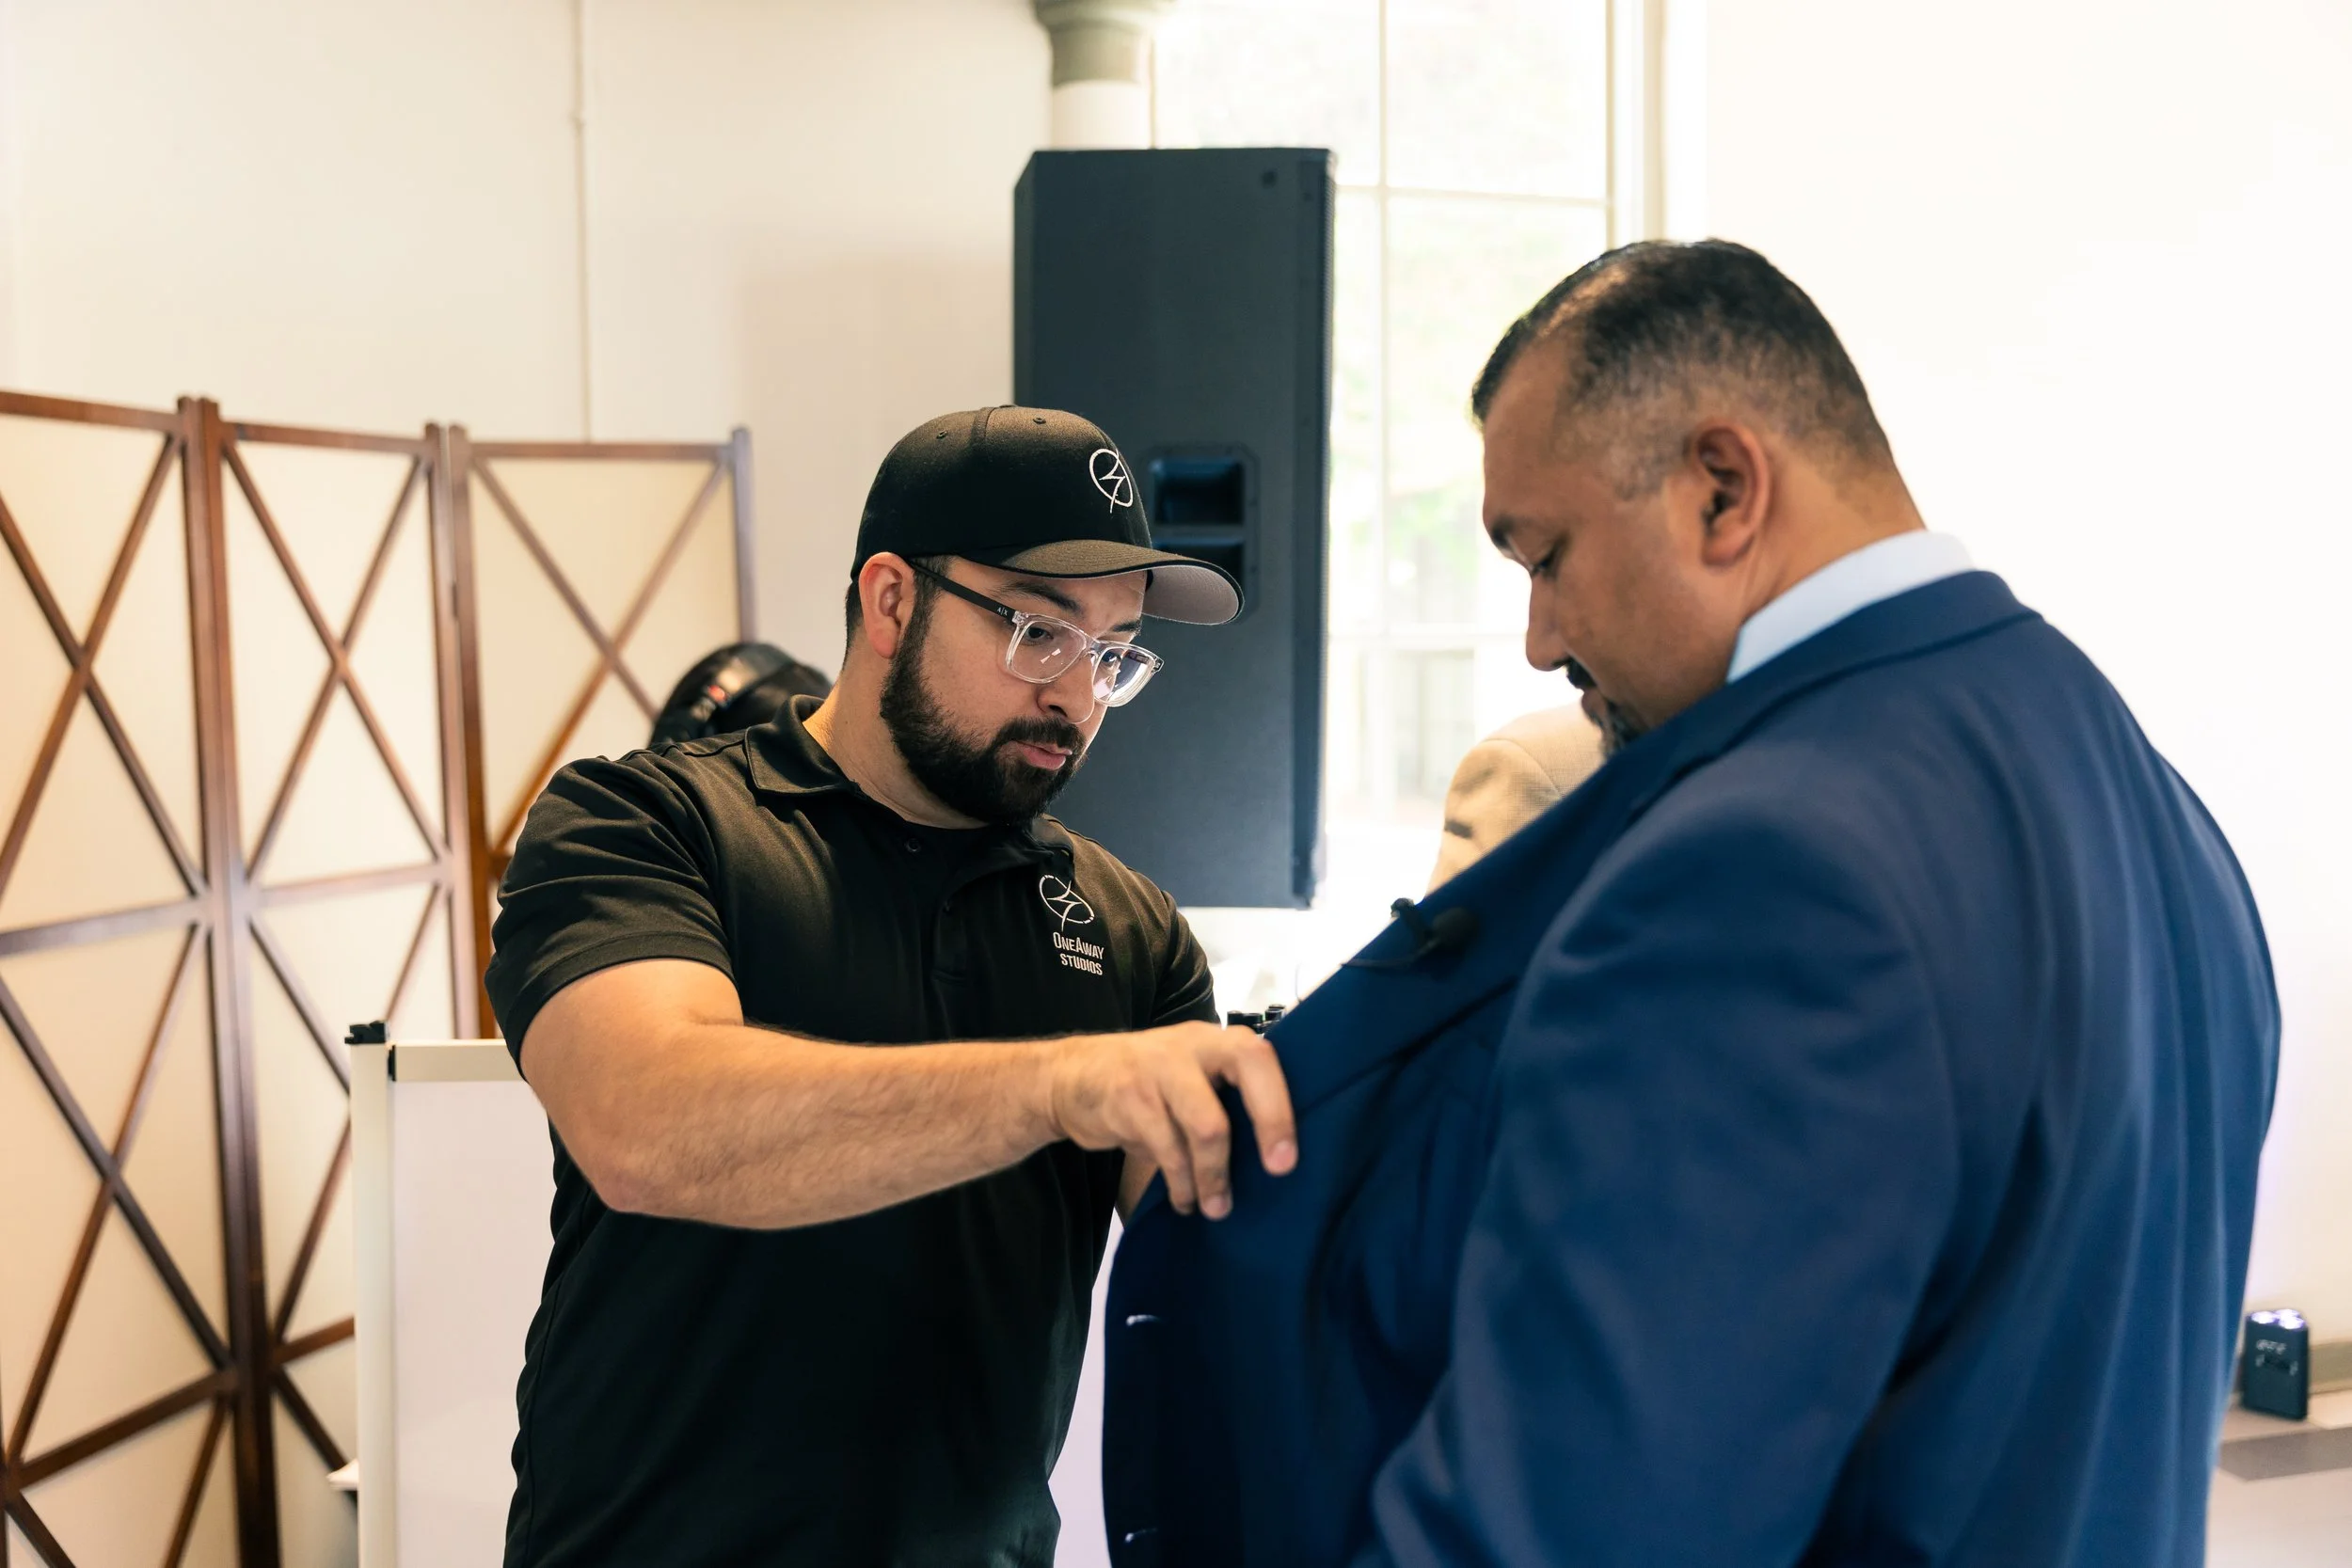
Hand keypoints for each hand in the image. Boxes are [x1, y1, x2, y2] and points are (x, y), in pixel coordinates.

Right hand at [1043, 1022, 1297, 1217]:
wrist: (1068, 1077)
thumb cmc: (1146, 1082)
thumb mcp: (1189, 1076)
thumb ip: (1224, 1099)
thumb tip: (1271, 1155)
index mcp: (1215, 1040)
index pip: (1259, 1057)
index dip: (1279, 1106)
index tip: (1287, 1159)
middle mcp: (1190, 1046)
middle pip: (1241, 1072)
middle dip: (1267, 1124)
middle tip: (1276, 1172)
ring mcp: (1157, 1069)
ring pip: (1204, 1126)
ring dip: (1213, 1177)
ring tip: (1217, 1208)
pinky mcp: (1128, 1098)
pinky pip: (1166, 1150)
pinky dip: (1180, 1185)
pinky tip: (1184, 1200)